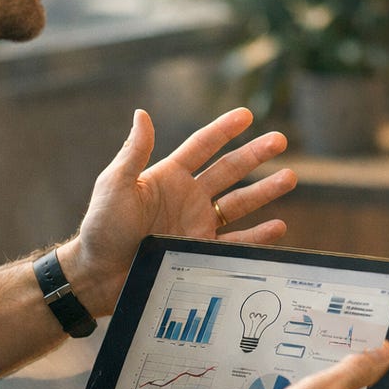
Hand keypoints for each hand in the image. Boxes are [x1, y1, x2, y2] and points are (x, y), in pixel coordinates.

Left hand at [65, 107, 297, 314]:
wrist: (98, 274)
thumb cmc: (101, 227)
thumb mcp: (115, 186)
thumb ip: (133, 152)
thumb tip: (141, 113)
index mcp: (168, 176)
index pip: (202, 146)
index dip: (224, 129)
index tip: (246, 114)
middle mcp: (188, 197)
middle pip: (229, 170)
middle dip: (255, 154)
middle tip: (280, 140)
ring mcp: (197, 224)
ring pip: (239, 204)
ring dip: (264, 191)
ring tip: (290, 178)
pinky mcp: (201, 251)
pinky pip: (236, 243)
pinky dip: (258, 236)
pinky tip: (278, 227)